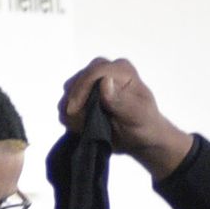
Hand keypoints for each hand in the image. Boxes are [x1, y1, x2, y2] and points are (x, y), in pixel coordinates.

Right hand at [58, 57, 190, 171]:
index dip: (81, 89)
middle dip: (78, 105)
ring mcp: (92, 83)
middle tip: (88, 124)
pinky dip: (71, 119)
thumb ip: (122, 100)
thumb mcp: (138, 115)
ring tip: (89, 127)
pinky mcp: (83, 95)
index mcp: (121, 69)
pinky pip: (65, 105)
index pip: (94, 72)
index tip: (73, 111)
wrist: (138, 139)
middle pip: (77, 81)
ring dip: (74, 114)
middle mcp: (104, 71)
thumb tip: (104, 81)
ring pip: (68, 94)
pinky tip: (85, 127)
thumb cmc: (144, 125)